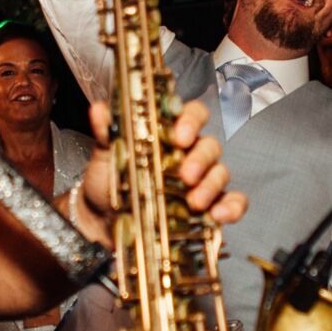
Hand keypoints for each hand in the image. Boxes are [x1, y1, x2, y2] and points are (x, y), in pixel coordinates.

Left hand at [80, 99, 247, 228]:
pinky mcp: (208, 207)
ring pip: (221, 173)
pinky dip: (232, 207)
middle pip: (210, 146)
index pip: (192, 115)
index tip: (180, 135)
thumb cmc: (109, 182)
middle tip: (186, 174)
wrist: (103, 221)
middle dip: (201, 159)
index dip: (192, 121)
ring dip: (211, 185)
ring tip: (194, 202)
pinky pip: (231, 202)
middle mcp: (190, 154)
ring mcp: (201, 181)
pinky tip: (219, 216)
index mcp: (170, 134)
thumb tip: (99, 109)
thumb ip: (107, 132)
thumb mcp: (106, 157)